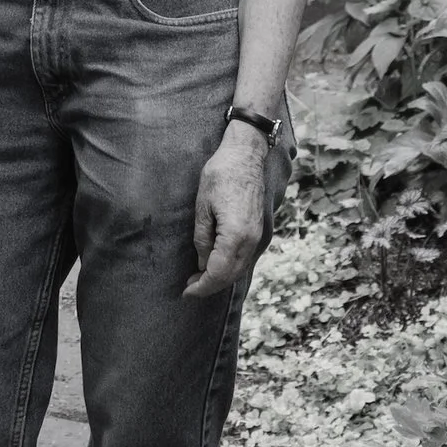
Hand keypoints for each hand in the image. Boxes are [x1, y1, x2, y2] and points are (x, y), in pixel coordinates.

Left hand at [184, 123, 270, 297]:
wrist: (246, 155)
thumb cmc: (221, 175)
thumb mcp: (202, 206)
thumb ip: (203, 239)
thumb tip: (203, 264)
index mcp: (236, 236)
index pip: (217, 273)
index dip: (201, 287)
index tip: (186, 291)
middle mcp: (251, 240)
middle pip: (231, 276)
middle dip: (210, 286)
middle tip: (190, 287)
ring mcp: (259, 236)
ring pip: (240, 269)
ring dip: (221, 278)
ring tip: (200, 278)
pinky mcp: (260, 230)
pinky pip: (246, 258)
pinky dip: (231, 267)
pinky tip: (217, 264)